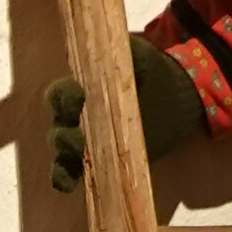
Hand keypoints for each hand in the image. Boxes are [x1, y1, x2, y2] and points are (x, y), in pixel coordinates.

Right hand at [45, 35, 205, 195]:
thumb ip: (129, 52)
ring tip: (75, 157)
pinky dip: (64, 177)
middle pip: (57, 125)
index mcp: (81, 88)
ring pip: (62, 150)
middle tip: (75, 138)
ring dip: (63, 156)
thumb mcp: (142, 58)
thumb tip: (120, 46)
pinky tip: (66, 185)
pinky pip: (72, 172)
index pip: (61, 93)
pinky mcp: (97, 162)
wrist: (174, 103)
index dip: (63, 97)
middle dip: (61, 132)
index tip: (77, 98)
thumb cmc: (153, 74)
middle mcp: (76, 116)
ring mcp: (85, 141)